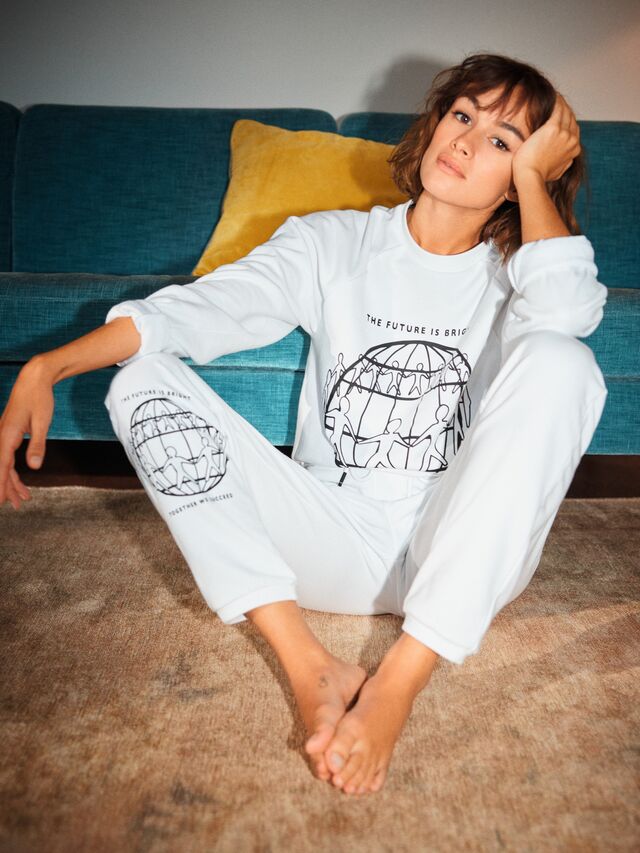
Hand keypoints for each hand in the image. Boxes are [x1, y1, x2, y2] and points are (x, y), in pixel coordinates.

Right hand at [0, 360, 54, 509]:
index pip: (1, 467)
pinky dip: (14, 470)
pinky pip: (8, 457)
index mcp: (6, 436)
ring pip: (4, 465)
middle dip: (8, 488)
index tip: (0, 501)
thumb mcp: (42, 423)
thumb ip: (38, 445)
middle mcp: (1, 437)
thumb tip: (34, 467)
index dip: (0, 485)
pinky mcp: (8, 434)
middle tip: (17, 506)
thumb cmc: (39, 399)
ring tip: (23, 498)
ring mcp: (3, 436)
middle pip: (2, 469)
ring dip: (12, 482)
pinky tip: (20, 481)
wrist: (34, 380)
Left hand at [512, 92, 580, 184]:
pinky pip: (557, 108)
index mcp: (574, 148)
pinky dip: (555, 100)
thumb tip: (565, 160)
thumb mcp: (557, 171)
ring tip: (552, 95)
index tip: (559, 115)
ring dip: (560, 102)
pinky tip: (550, 95)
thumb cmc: (537, 176)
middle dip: (564, 109)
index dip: (566, 120)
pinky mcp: (553, 128)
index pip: (573, 129)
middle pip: (570, 118)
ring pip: (565, 111)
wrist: (530, 176)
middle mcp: (572, 139)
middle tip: (555, 101)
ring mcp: (564, 133)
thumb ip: (563, 163)